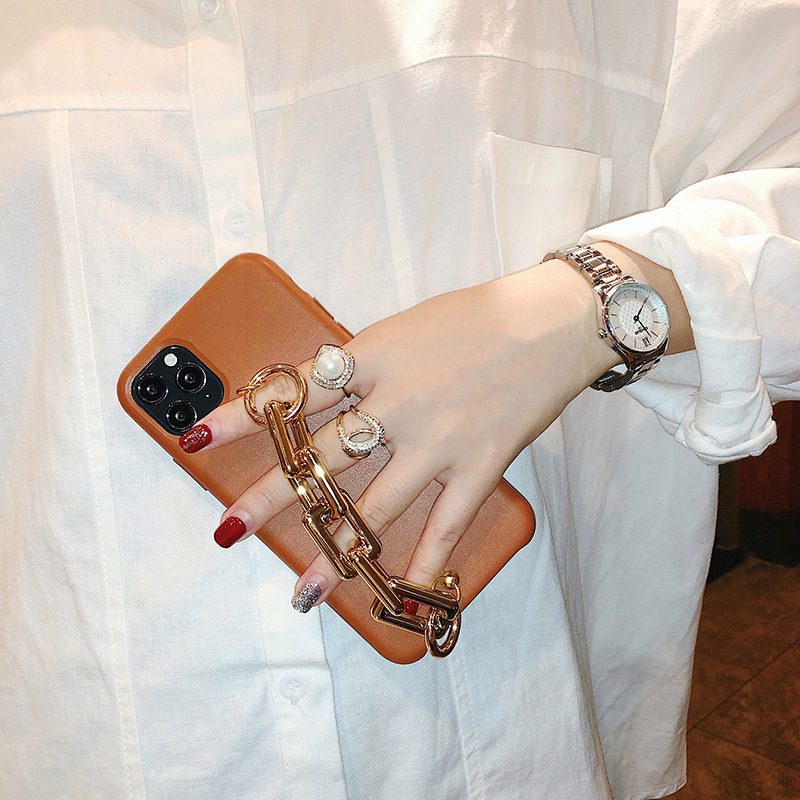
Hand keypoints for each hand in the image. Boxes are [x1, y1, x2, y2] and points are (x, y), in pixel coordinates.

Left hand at [180, 256, 618, 609]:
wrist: (553, 321)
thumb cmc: (477, 316)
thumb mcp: (405, 327)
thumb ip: (365, 366)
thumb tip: (324, 396)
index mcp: (372, 357)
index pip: (292, 391)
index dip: (240, 415)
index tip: (196, 436)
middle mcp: (397, 402)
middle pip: (319, 457)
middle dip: (269, 497)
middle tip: (229, 529)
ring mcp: (438, 440)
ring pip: (375, 505)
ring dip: (336, 551)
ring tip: (304, 590)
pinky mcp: (479, 464)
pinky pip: (447, 523)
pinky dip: (427, 563)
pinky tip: (404, 595)